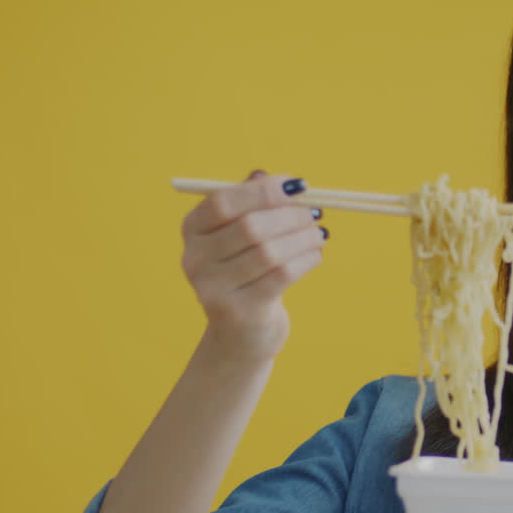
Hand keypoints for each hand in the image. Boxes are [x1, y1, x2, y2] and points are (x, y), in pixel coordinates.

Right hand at [180, 170, 327, 362]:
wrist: (242, 329)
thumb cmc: (248, 269)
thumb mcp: (245, 234)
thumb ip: (258, 204)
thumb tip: (286, 183)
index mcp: (192, 229)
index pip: (223, 202)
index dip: (263, 192)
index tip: (298, 186)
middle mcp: (194, 259)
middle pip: (249, 227)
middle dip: (290, 216)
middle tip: (315, 213)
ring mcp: (212, 288)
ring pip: (269, 253)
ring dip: (303, 238)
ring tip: (320, 233)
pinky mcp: (239, 312)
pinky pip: (281, 276)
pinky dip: (306, 260)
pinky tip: (316, 254)